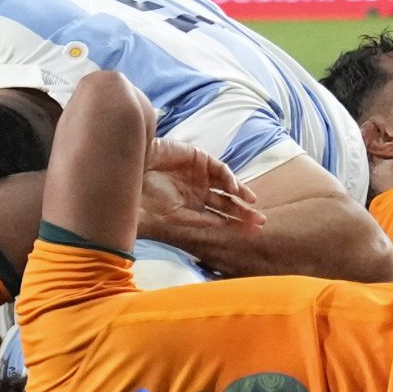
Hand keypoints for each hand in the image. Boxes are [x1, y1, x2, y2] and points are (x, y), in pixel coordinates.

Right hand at [139, 140, 264, 243]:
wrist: (131, 170)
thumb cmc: (145, 197)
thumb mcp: (172, 216)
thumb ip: (197, 222)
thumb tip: (220, 230)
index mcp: (191, 209)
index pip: (220, 218)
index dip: (237, 225)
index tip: (255, 233)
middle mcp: (198, 193)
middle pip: (227, 204)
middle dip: (244, 213)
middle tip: (261, 221)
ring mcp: (200, 175)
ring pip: (227, 187)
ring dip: (241, 195)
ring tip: (252, 204)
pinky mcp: (199, 158)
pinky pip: (220, 169)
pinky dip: (229, 178)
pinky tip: (234, 189)